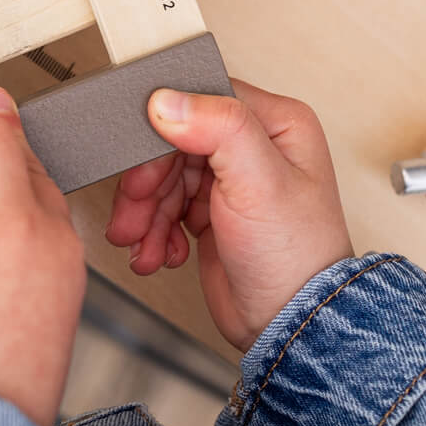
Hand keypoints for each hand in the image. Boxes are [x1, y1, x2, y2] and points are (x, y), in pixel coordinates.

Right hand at [105, 81, 351, 352]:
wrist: (288, 327)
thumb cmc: (294, 257)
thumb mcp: (260, 181)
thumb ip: (219, 127)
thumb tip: (167, 99)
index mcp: (276, 123)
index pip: (201, 102)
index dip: (164, 131)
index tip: (142, 161)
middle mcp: (254, 146)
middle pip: (173, 143)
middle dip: (147, 183)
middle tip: (131, 211)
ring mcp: (231, 180)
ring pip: (163, 177)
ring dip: (145, 212)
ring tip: (139, 241)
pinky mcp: (211, 212)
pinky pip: (165, 207)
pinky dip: (153, 230)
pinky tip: (158, 252)